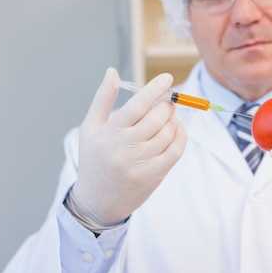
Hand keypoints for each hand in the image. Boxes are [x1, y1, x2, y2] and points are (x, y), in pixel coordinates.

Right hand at [72, 68, 186, 224]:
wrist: (97, 201)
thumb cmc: (94, 158)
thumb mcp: (90, 128)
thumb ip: (103, 98)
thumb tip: (112, 71)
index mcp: (109, 132)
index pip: (137, 105)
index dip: (155, 89)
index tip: (167, 78)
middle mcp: (125, 148)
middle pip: (156, 118)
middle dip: (166, 105)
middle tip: (168, 101)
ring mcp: (141, 164)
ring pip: (167, 133)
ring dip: (173, 120)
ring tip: (169, 115)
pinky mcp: (153, 176)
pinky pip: (175, 151)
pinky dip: (180, 136)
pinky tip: (177, 129)